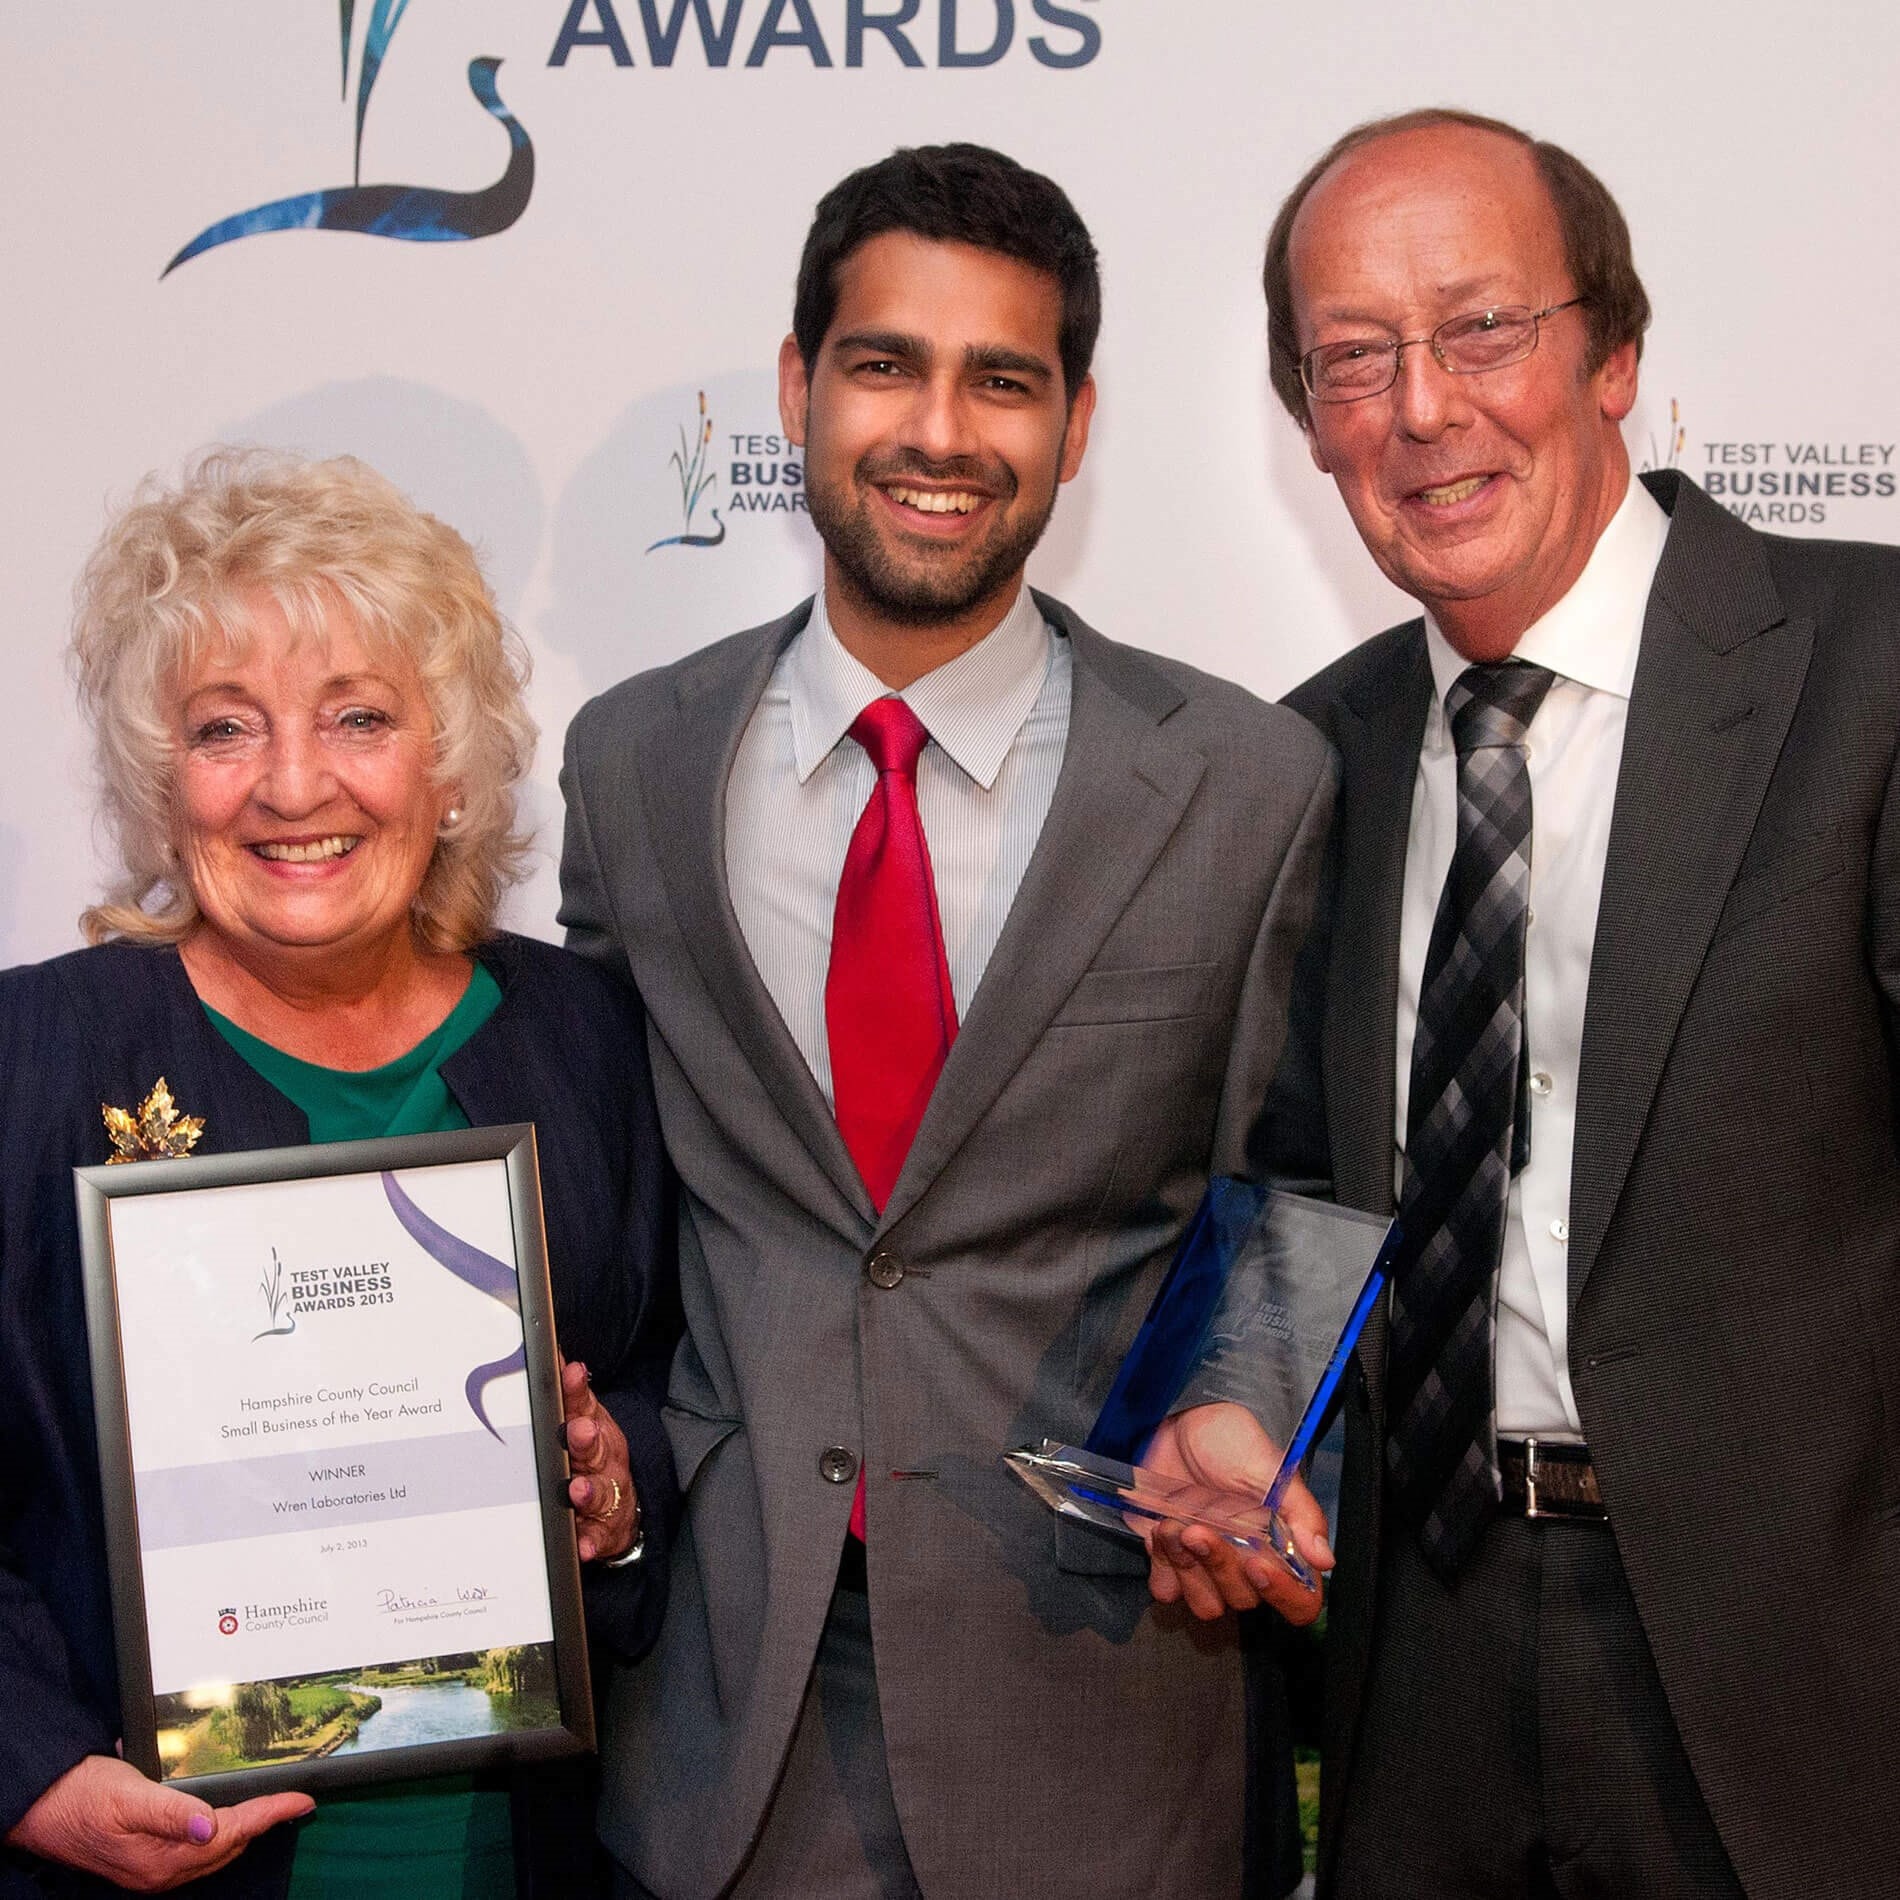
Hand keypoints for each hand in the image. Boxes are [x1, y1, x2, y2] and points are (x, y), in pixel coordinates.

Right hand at [4, 1753, 310, 1890]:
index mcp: (161, 1857)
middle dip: (264, 1822)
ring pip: (213, 1852)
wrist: (40, 1808)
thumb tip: (211, 1826)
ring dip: (243, 1829)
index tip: (302, 1801)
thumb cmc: (81, 1796)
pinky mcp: (143, 1860)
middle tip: (293, 1800)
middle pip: (228, 1846)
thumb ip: (171, 1813)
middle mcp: (160, 1870)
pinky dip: (219, 1833)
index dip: (271, 1814)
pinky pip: (194, 1852)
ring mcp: (152, 1869)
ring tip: (271, 1808)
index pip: (232, 1833)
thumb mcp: (128, 1795)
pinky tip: (225, 1819)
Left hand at [562, 1357, 637, 1561]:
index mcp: (594, 1431)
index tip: (570, 1374)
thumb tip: (554, 1356)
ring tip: (577, 1490)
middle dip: (587, 1440)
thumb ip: (569, 1396)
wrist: (624, 1508)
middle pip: (596, 1448)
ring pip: (598, 1492)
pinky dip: (591, 1542)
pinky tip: (583, 1546)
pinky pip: (598, 1538)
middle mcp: (603, 1461)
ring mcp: (606, 1496)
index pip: (584, 1406)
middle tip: (580, 1431)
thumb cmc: (594, 1459)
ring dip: (588, 1491)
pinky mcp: (605, 1531)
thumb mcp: (587, 1423)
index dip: (576, 1390)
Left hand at [1142, 1402, 1333, 1625]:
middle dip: (1219, 1565)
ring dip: (1186, 1568)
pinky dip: (1161, 1566)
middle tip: (1198, 1528)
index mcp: (1280, 1546)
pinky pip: (1167, 1590)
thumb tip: (1324, 1558)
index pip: (1299, 1601)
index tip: (1256, 1565)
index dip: (1282, 1595)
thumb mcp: (1268, 1467)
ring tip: (1174, 1525)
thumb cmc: (1228, 1439)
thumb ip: (1299, 1512)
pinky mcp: (1171, 1559)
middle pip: (1244, 1600)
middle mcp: (1246, 1562)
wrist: (1175, 1420)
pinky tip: (1160, 1530)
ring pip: (1206, 1603)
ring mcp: (1206, 1564)